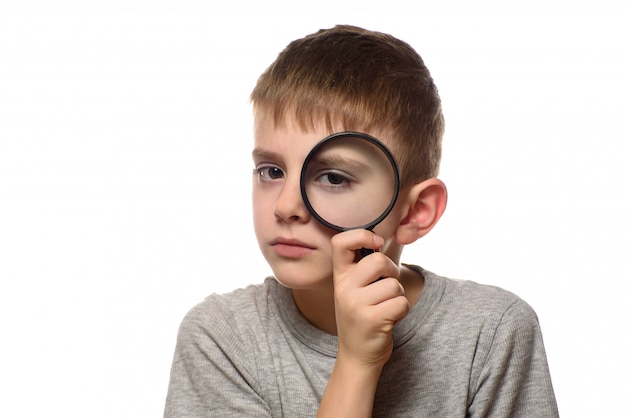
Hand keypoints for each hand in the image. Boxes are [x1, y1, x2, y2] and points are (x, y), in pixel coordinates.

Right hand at [331, 229, 409, 368]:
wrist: (357, 355)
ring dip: (398, 296)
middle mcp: (343, 288)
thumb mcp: (358, 287)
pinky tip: (389, 318)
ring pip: (394, 284)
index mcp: (340, 276)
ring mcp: (355, 304)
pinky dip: (402, 310)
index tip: (376, 242)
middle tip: (387, 285)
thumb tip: (407, 230)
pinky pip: (401, 303)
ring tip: (385, 307)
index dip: (361, 235)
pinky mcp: (371, 320)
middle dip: (392, 271)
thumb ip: (371, 262)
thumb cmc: (363, 313)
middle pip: (379, 261)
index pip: (340, 242)